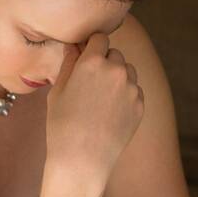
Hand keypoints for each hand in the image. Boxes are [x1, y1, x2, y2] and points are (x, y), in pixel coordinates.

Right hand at [45, 32, 144, 180]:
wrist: (82, 159)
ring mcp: (132, 88)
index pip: (99, 37)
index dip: (92, 45)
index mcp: (92, 63)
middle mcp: (116, 70)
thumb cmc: (61, 125)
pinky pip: (134, 90)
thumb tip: (74, 47)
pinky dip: (124, 95)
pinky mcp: (140, 104)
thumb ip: (68, 64)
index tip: (86, 53)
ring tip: (99, 98)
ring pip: (127, 71)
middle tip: (90, 81)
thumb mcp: (57, 92)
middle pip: (115, 53)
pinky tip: (108, 112)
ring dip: (117, 77)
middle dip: (104, 61)